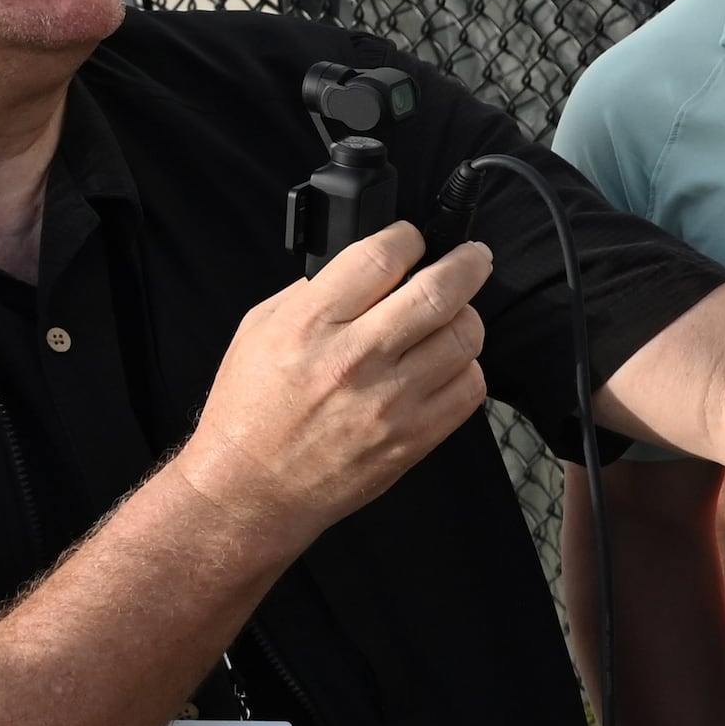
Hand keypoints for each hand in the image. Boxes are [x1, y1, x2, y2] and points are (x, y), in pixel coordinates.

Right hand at [169, 222, 492, 548]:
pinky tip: (445, 365)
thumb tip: (369, 264)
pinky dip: (465, 367)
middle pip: (440, 291)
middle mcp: (355, 359)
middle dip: (468, 263)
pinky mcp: (415, 436)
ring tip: (453, 317)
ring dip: (466, 318)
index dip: (409, 237)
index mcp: (309, 325)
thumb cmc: (251, 409)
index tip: (415, 238)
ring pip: (464, 337)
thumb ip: (313, 292)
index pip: (381, 256)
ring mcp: (391, 401)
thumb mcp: (259, 330)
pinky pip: (470, 386)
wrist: (251, 488)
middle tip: (474, 257)